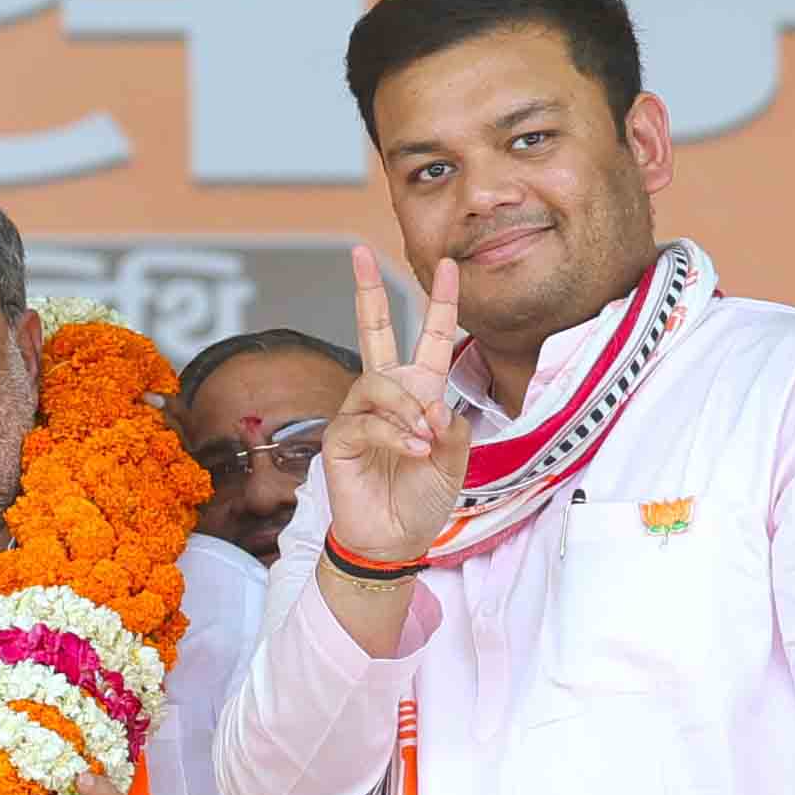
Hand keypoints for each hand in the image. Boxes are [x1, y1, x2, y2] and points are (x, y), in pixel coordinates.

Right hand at [323, 246, 474, 566]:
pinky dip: (393, 432)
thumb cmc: (422, 500)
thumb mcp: (455, 463)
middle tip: (359, 252)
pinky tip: (410, 450)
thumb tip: (433, 405)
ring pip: (380, 383)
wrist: (394, 541)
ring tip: (423, 442)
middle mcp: (386, 396)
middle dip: (367, 292)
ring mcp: (358, 414)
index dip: (442, 304)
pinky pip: (365, 419)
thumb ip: (452, 428)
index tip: (450, 266)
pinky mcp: (339, 437)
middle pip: (374, 332)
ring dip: (407, 408)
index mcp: (420, 395)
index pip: (431, 340)